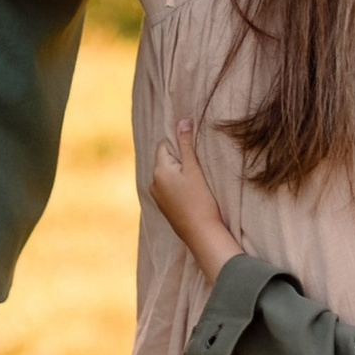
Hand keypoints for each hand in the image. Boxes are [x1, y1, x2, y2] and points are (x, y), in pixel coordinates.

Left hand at [150, 124, 236, 284]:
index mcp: (159, 170)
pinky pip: (168, 187)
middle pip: (165, 159)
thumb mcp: (194, 169)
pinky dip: (177, 185)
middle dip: (179, 158)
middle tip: (197, 166)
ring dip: (178, 172)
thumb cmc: (200, 200)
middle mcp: (153, 182)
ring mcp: (157, 196)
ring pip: (167, 174)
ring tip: (195, 181)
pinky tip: (191, 193)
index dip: (179, 144)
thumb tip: (183, 121)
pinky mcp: (164, 206)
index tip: (193, 150)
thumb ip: (186, 144)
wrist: (201, 233)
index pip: (165, 145)